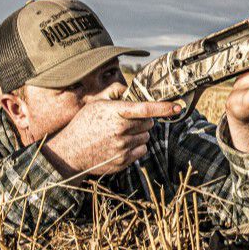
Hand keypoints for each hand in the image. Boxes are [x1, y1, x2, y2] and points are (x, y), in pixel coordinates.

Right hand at [41, 100, 179, 177]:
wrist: (70, 152)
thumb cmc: (83, 124)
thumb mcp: (96, 104)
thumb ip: (114, 93)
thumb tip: (128, 88)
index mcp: (115, 113)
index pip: (146, 108)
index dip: (164, 108)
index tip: (178, 107)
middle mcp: (121, 130)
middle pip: (149, 123)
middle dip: (144, 121)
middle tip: (130, 121)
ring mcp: (122, 147)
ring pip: (146, 137)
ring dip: (139, 134)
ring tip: (121, 134)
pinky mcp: (123, 161)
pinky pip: (142, 151)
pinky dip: (136, 147)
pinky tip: (121, 145)